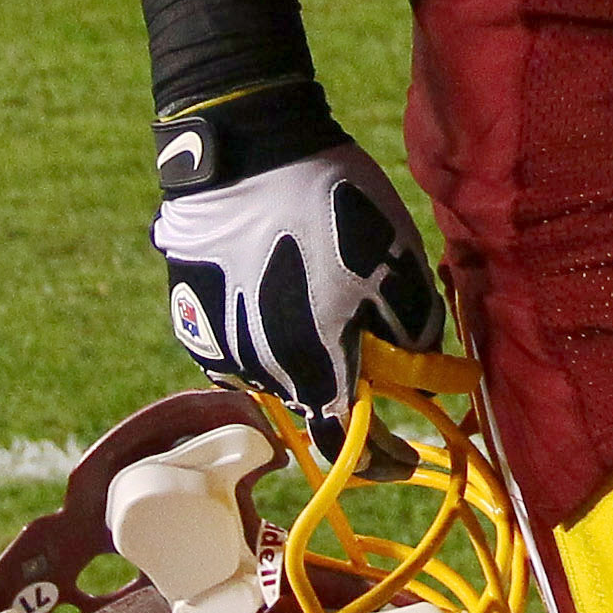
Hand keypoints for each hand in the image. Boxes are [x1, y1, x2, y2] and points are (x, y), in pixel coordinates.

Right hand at [152, 142, 450, 437]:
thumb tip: (421, 375)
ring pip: (275, 373)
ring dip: (304, 352)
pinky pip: (241, 346)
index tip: (408, 454)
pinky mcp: (191, 319)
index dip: (385, 459)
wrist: (244, 153)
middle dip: (348, 384)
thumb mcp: (400, 268)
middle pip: (314, 401)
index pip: (352, 448)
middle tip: (371, 342)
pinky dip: (267, 331)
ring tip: (321, 291)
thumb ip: (417, 337)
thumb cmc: (333, 208)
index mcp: (315, 370)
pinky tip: (279, 283)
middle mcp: (260, 374)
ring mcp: (218, 348)